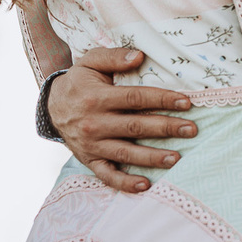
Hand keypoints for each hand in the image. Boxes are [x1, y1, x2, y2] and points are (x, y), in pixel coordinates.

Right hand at [47, 48, 196, 192]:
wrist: (51, 106)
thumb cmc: (79, 81)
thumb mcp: (91, 61)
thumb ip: (115, 57)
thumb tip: (140, 56)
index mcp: (97, 98)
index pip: (135, 98)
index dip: (162, 99)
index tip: (186, 102)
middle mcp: (94, 123)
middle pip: (135, 126)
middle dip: (166, 128)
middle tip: (191, 129)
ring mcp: (91, 145)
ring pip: (125, 152)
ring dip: (151, 157)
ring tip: (176, 158)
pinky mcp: (89, 160)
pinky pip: (107, 175)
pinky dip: (125, 182)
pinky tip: (146, 185)